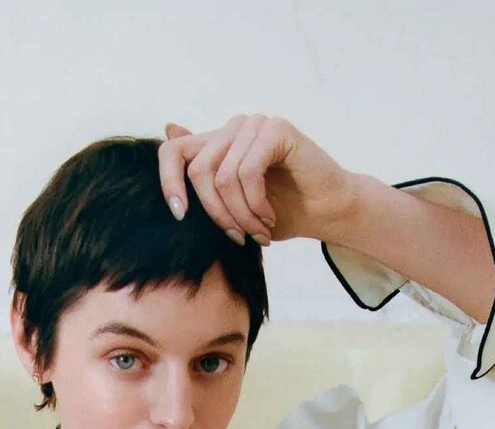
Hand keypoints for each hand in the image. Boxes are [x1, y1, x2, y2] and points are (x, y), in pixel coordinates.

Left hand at [157, 115, 358, 246]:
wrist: (326, 212)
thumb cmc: (281, 211)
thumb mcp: (231, 206)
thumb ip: (202, 179)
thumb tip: (168, 130)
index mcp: (218, 143)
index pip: (172, 150)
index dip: (168, 183)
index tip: (180, 216)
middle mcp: (234, 128)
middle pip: (198, 171)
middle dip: (216, 214)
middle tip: (238, 237)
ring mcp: (255, 125)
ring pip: (223, 177)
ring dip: (241, 216)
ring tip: (259, 231)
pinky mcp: (276, 129)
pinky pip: (248, 172)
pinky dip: (256, 204)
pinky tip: (269, 217)